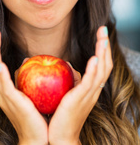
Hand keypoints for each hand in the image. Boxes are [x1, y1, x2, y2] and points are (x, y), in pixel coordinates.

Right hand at [0, 27, 47, 144]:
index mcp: (4, 88)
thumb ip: (24, 76)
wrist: (39, 137)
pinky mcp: (12, 102)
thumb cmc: (36, 114)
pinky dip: (1, 74)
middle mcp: (0, 91)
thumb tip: (27, 60)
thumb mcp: (28, 91)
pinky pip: (5, 86)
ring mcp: (4, 97)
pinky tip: (0, 63)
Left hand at [48, 26, 112, 144]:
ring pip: (101, 70)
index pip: (101, 65)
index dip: (102, 50)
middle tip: (103, 29)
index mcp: (91, 88)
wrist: (60, 137)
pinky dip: (94, 69)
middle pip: (105, 64)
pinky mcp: (81, 99)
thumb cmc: (61, 115)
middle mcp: (93, 90)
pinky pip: (90, 82)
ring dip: (103, 52)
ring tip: (102, 38)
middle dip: (105, 46)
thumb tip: (67, 65)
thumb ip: (71, 79)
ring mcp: (89, 94)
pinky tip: (94, 58)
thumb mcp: (68, 93)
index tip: (100, 35)